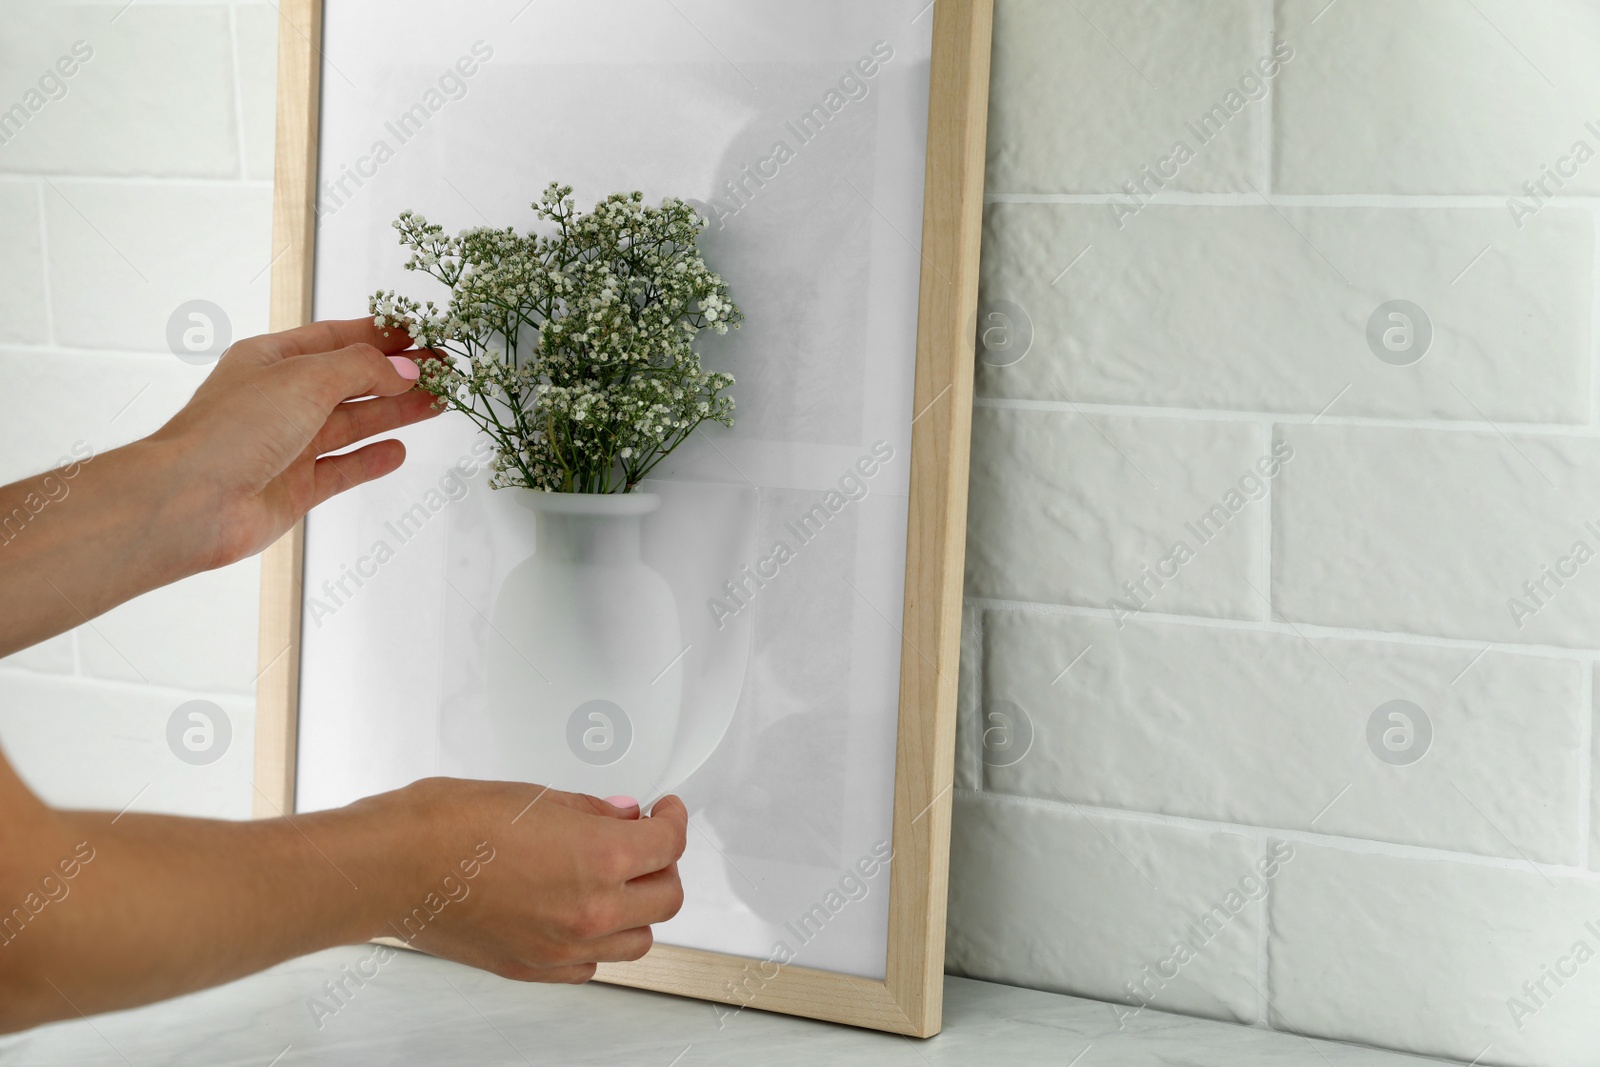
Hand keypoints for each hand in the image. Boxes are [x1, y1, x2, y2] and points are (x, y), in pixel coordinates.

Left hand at [150, 317, 438, 572]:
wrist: (192, 502)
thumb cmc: (233, 430)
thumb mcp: (305, 378)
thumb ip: (361, 369)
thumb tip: (404, 369)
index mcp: (271, 360)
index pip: (336, 339)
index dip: (380, 336)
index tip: (422, 335)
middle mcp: (280, 400)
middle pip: (351, 381)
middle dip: (398, 374)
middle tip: (443, 372)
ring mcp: (289, 445)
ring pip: (353, 424)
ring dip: (395, 412)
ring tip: (438, 403)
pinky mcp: (296, 488)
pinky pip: (343, 468)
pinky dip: (371, 460)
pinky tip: (397, 450)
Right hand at [374, 780, 687, 982]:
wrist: (393, 867)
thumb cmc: (447, 825)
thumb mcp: (534, 798)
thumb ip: (589, 812)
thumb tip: (621, 815)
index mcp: (599, 859)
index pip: (668, 845)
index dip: (673, 820)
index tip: (665, 811)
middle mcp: (590, 912)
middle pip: (667, 898)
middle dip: (663, 865)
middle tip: (646, 841)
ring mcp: (562, 948)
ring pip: (637, 940)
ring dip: (638, 908)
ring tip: (618, 878)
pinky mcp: (533, 968)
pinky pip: (592, 965)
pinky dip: (599, 941)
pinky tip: (582, 911)